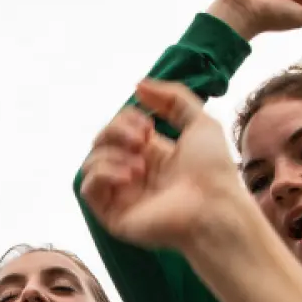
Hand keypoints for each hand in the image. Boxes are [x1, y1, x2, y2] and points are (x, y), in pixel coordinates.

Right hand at [80, 78, 242, 249]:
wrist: (214, 208)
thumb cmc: (213, 170)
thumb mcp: (201, 121)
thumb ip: (173, 97)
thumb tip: (138, 86)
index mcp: (152, 154)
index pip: (120, 128)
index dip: (127, 119)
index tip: (148, 126)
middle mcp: (134, 174)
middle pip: (102, 140)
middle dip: (116, 130)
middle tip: (141, 139)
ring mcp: (122, 196)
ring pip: (92, 162)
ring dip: (111, 153)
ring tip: (139, 165)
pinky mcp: (113, 216)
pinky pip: (88, 188)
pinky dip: (103, 174)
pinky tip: (129, 176)